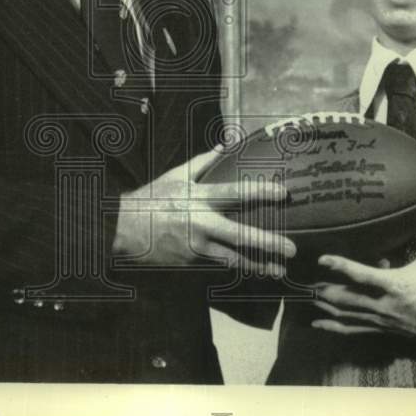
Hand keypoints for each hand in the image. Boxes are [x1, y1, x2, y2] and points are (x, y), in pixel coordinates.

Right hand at [112, 148, 296, 275]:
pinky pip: (218, 264)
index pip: (234, 192)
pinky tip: (254, 272)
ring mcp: (195, 246)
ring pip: (232, 258)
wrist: (124, 228)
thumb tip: (227, 143)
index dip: (260, 192)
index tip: (283, 192)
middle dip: (268, 242)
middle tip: (292, 248)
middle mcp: (199, 222)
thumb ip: (205, 162)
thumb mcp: (176, 175)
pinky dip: (237, 268)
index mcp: (198, 197)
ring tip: (280, 269)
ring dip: (258, 265)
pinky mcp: (190, 262)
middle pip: (239, 234)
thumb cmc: (153, 197)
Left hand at [311, 207, 415, 348]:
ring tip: (306, 297)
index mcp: (394, 284)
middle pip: (347, 298)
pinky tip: (318, 324)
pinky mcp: (380, 328)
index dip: (341, 266)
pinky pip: (353, 330)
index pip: (362, 274)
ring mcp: (380, 318)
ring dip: (325, 306)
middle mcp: (383, 304)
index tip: (322, 258)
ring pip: (346, 315)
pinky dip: (334, 327)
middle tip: (304, 283)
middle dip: (325, 291)